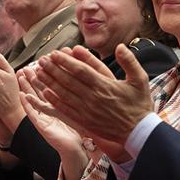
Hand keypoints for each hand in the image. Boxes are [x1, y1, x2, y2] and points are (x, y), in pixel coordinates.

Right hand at [18, 73, 89, 179]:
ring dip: (28, 87)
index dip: (50, 72)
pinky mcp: (42, 126)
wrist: (79, 149)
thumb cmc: (84, 129)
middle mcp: (53, 108)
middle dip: (36, 76)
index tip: (45, 60)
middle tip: (29, 63)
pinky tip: (22, 95)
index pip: (55, 83)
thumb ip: (83, 91)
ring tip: (21, 75)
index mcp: (63, 102)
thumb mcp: (84, 106)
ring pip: (36, 99)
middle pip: (43, 89)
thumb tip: (84, 75)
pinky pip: (34, 114)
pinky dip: (28, 105)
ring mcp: (46, 117)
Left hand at [35, 44, 152, 160]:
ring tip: (38, 73)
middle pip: (68, 81)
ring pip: (64, 94)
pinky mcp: (85, 122)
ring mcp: (87, 111)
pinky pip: (66, 110)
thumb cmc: (140, 105)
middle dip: (53, 69)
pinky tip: (45, 93)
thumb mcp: (141, 80)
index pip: (80, 70)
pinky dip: (54, 101)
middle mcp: (93, 98)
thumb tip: (121, 46)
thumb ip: (130, 61)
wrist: (139, 133)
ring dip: (49, 83)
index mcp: (105, 85)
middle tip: (41, 60)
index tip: (55, 53)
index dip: (65, 61)